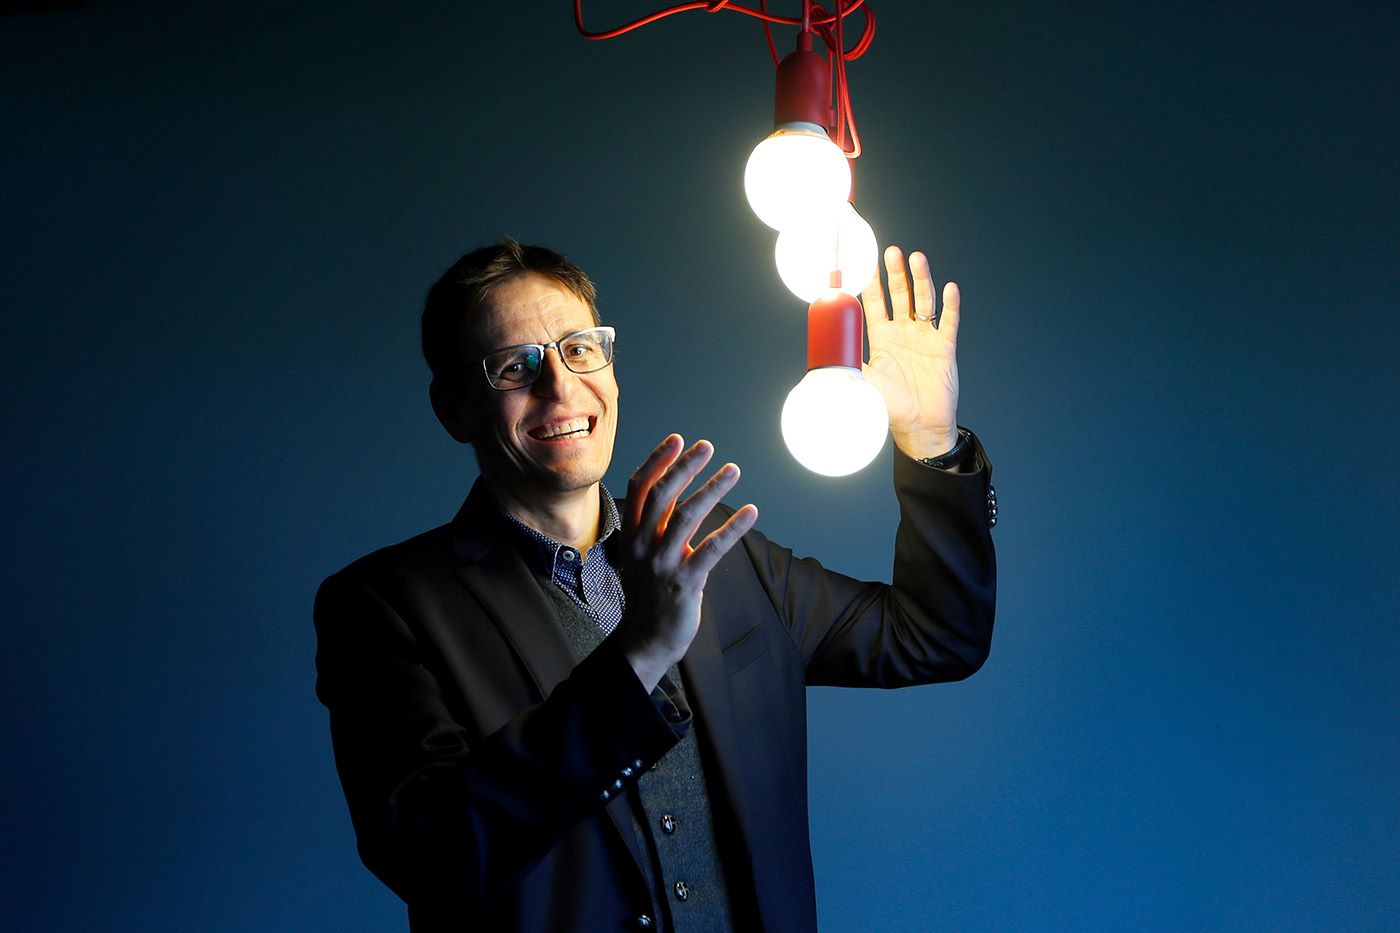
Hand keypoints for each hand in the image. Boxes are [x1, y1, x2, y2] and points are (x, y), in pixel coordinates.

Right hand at [618, 435, 758, 690]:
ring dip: (712, 488)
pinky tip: (750, 512)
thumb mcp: (643, 554)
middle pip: (662, 495)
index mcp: (631, 534)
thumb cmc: (649, 593)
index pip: (640, 487)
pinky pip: (711, 549)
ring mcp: (662, 564)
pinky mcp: (684, 583)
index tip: (678, 439)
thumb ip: (656, 524)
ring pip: (686, 516)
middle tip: (708, 446)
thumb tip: (678, 488)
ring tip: (733, 470)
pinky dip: (733, 528)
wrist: (645, 641)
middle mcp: (643, 545)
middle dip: (685, 466)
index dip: (658, 460)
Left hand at [860, 246, 961, 458]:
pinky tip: (949, 289)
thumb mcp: (862, 381)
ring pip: (924, 301)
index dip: (870, 283)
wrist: (919, 427)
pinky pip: (948, 322)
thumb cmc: (889, 406)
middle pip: (900, 295)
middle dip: (895, 273)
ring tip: (916, 259)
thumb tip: (817, 358)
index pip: (874, 303)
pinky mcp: (944, 347)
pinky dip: (950, 305)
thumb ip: (845, 364)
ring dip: (921, 280)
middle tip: (890, 252)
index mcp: (881, 337)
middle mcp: (903, 331)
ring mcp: (925, 337)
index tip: (864, 262)